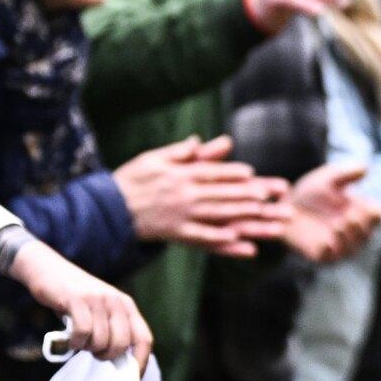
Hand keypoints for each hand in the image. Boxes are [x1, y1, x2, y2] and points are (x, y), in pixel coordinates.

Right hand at [5, 239, 152, 363]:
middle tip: (93, 352)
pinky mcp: (77, 300)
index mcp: (126, 305)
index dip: (140, 362)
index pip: (144, 338)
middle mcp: (116, 301)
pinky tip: (70, 338)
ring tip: (79, 341)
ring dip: (88, 348)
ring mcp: (98, 300)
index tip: (131, 379)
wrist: (47, 269)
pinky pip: (83, 332)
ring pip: (102, 341)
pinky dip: (76, 341)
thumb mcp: (100, 310)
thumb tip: (120, 364)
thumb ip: (111, 330)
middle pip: (122, 344)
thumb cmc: (73, 298)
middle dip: (107, 356)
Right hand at [112, 135, 290, 255]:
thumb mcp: (153, 158)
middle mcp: (185, 193)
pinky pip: (202, 236)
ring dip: (244, 216)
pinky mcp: (176, 232)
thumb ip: (179, 152)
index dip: (234, 174)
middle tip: (273, 198)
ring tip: (265, 217)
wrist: (107, 208)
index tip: (254, 174)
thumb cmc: (131, 180)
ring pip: (218, 214)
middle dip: (250, 196)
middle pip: (223, 194)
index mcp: (180, 174)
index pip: (213, 172)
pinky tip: (238, 240)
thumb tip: (199, 140)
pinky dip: (220, 238)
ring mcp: (182, 214)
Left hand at [284, 160, 380, 263]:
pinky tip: (326, 241)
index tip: (370, 206)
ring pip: (351, 247)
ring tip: (339, 224)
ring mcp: (339, 246)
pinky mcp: (321, 255)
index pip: (377, 216)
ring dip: (347, 237)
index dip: (375, 213)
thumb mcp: (327, 179)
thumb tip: (365, 168)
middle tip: (351, 215)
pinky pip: (329, 257)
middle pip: (367, 233)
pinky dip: (329, 251)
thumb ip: (345, 174)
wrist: (283, 209)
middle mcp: (353, 232)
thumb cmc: (310, 193)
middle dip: (362, 226)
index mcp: (360, 213)